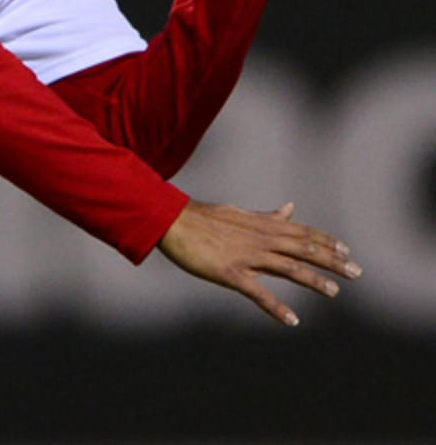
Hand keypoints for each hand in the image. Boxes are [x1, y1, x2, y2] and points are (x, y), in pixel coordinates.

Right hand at [157, 199, 361, 325]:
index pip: (302, 232)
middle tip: (356, 272)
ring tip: (334, 292)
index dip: (326, 241)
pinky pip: (258, 292)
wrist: (171, 221)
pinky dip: (276, 307)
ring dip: (314, 280)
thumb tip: (290, 208)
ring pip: (288, 268)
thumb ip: (267, 216)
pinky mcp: (230, 273)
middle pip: (303, 249)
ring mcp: (247, 256)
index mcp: (261, 225)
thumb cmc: (202, 217)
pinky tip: (291, 320)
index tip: (346, 250)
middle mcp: (260, 239)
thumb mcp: (240, 213)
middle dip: (332, 260)